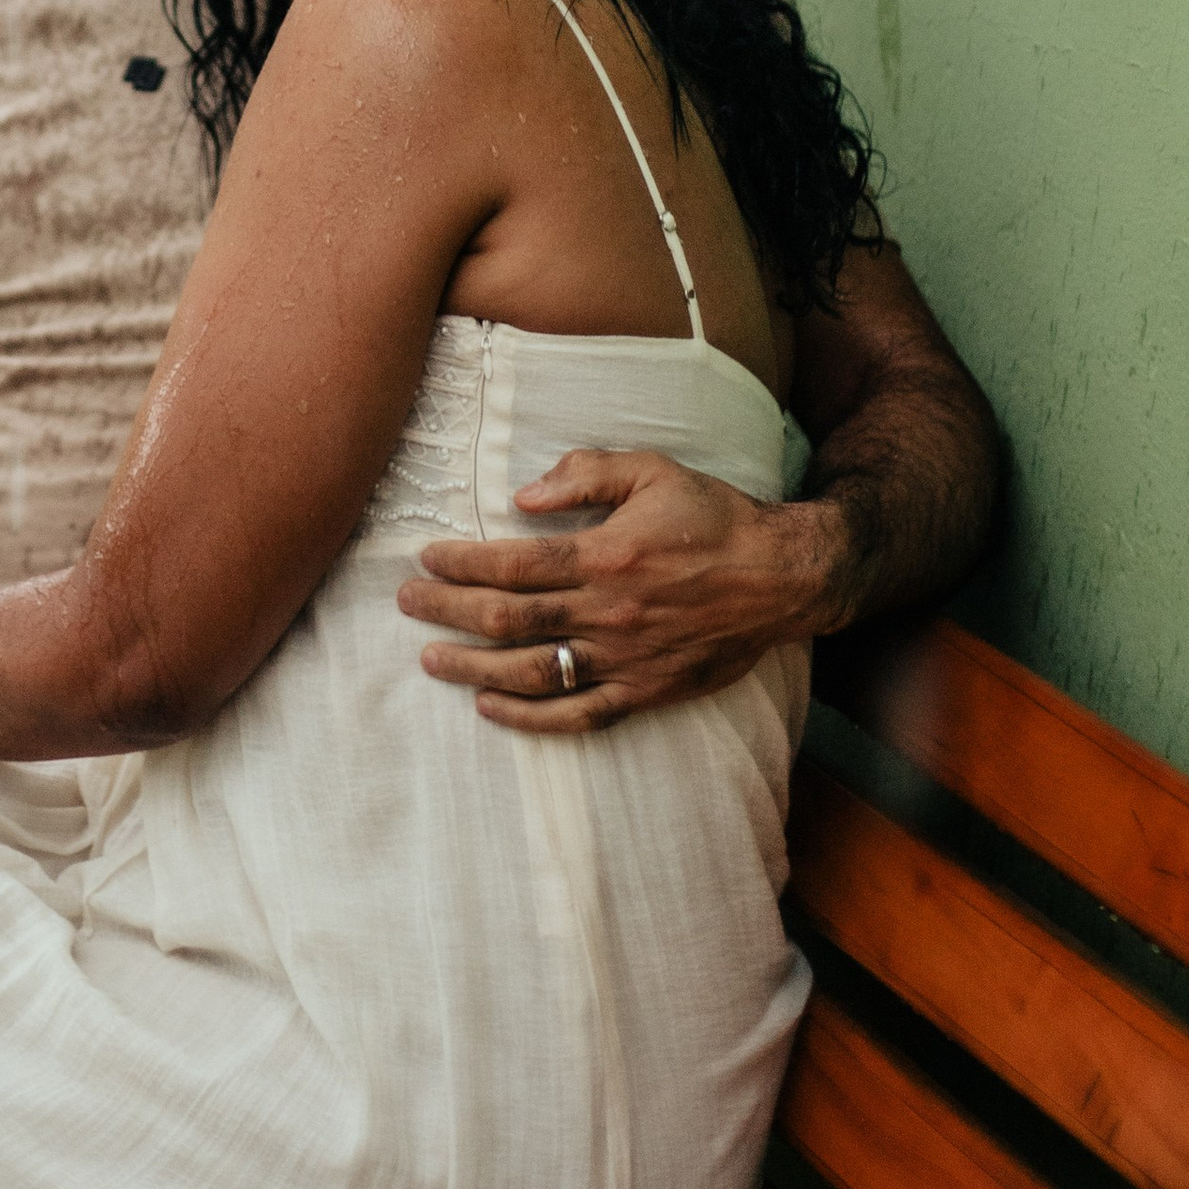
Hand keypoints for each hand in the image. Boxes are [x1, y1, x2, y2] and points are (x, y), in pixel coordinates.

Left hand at [397, 446, 839, 734]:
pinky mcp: (645, 692)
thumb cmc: (714, 517)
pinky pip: (578, 715)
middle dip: (447, 612)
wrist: (782, 577)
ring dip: (473, 667)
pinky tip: (490, 708)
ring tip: (431, 659)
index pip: (511, 565)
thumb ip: (585, 473)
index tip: (425, 560)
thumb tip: (522, 495)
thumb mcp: (652, 470)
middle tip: (406, 604)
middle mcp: (607, 612)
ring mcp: (625, 659)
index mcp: (605, 555)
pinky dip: (529, 717)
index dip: (460, 565)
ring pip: (532, 672)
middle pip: (508, 619)